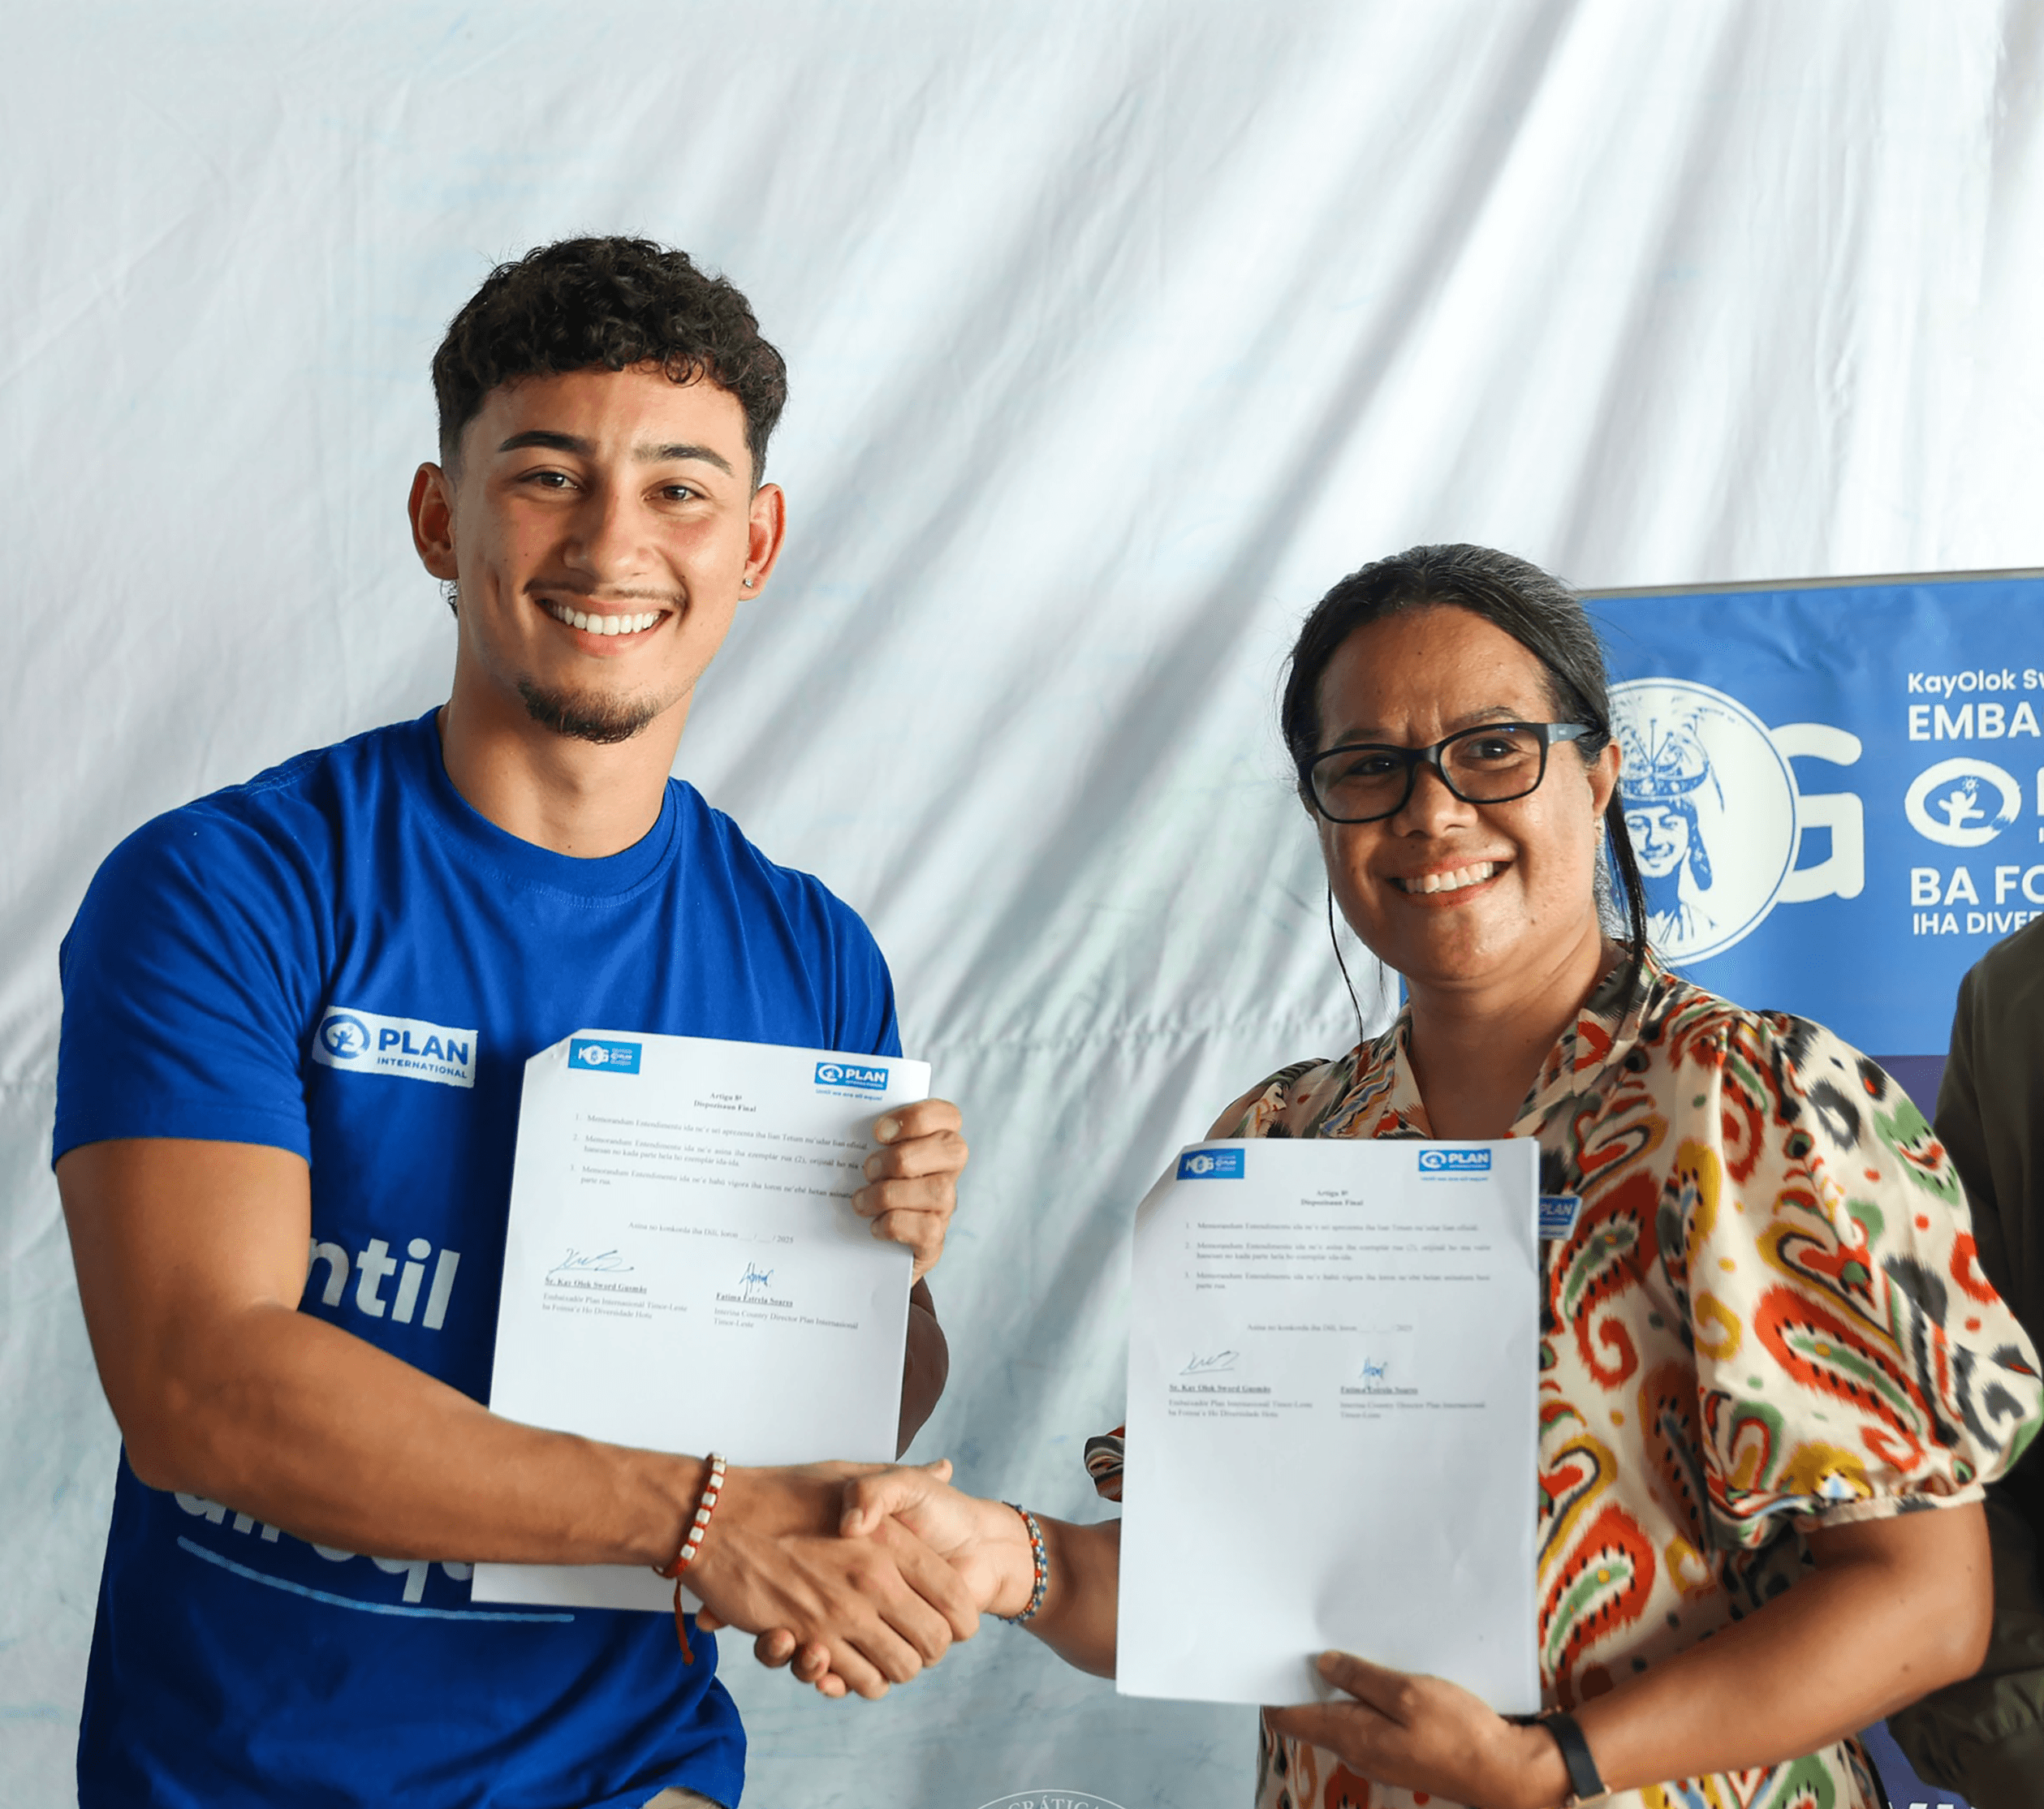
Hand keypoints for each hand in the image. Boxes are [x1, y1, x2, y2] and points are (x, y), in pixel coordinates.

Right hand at [682, 1461, 980, 1699]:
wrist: (718, 1518)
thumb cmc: (784, 1493)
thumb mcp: (851, 1473)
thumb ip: (901, 1480)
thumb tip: (946, 1467)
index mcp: (891, 1542)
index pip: (955, 1599)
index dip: (960, 1618)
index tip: (948, 1618)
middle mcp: (873, 1581)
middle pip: (934, 1644)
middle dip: (930, 1650)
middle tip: (913, 1641)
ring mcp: (840, 1614)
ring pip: (898, 1670)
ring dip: (894, 1669)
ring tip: (881, 1653)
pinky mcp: (807, 1639)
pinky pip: (854, 1681)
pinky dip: (857, 1680)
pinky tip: (849, 1661)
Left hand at [855, 1100, 965, 1279]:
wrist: (865, 1245)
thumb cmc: (869, 1185)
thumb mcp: (871, 1155)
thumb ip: (867, 1136)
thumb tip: (831, 1117)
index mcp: (936, 1141)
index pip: (949, 1116)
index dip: (916, 1118)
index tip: (878, 1132)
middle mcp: (948, 1172)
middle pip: (951, 1150)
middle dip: (901, 1158)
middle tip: (868, 1169)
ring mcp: (946, 1206)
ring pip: (938, 1191)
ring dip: (890, 1194)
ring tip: (861, 1201)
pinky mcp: (935, 1239)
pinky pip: (927, 1229)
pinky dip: (894, 1225)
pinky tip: (874, 1226)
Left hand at [1261, 1652, 1568, 1808]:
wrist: (1505, 1772)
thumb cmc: (1458, 1732)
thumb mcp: (1407, 1693)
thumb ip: (1361, 1678)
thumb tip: (1321, 1665)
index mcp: (1351, 1737)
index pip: (1289, 1718)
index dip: (1274, 1688)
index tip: (1268, 1655)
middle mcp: (1358, 1752)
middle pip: (1314, 1716)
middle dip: (1306, 1682)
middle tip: (1306, 1639)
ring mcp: (1380, 1756)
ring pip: (1343, 1717)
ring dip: (1340, 1687)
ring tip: (1340, 1647)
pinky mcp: (1402, 1754)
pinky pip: (1370, 1723)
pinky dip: (1366, 1698)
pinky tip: (1378, 1674)